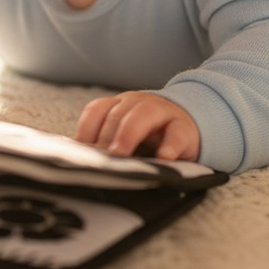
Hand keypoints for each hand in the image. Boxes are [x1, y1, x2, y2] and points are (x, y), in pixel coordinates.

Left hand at [75, 91, 198, 161]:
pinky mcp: (183, 128)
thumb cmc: (148, 135)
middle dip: (105, 137)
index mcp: (118, 105)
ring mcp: (161, 113)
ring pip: (142, 116)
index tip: (81, 153)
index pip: (96, 111)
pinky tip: (163, 158)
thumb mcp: (124, 135)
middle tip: (99, 159)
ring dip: (128, 134)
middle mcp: (137, 104)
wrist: (187, 125)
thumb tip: (80, 164)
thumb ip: (105, 144)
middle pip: (116, 114)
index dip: (86, 130)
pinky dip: (169, 146)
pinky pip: (176, 135)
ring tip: (121, 154)